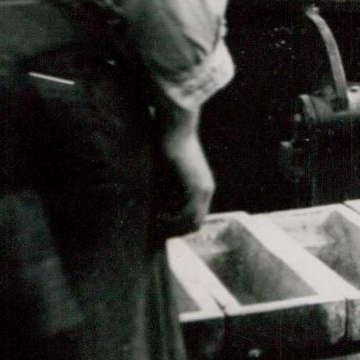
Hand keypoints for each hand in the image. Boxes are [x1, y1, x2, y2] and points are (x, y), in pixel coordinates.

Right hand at [156, 108, 214, 235]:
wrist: (174, 128)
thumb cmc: (166, 145)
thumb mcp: (166, 173)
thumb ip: (165, 190)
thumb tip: (154, 208)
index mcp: (202, 187)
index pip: (194, 219)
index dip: (176, 228)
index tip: (158, 227)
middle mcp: (206, 190)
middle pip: (195, 225)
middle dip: (174, 231)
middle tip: (154, 229)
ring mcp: (203, 189)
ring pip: (192, 223)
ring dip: (172, 227)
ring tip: (153, 223)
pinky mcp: (196, 186)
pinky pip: (187, 214)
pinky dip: (172, 220)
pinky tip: (157, 216)